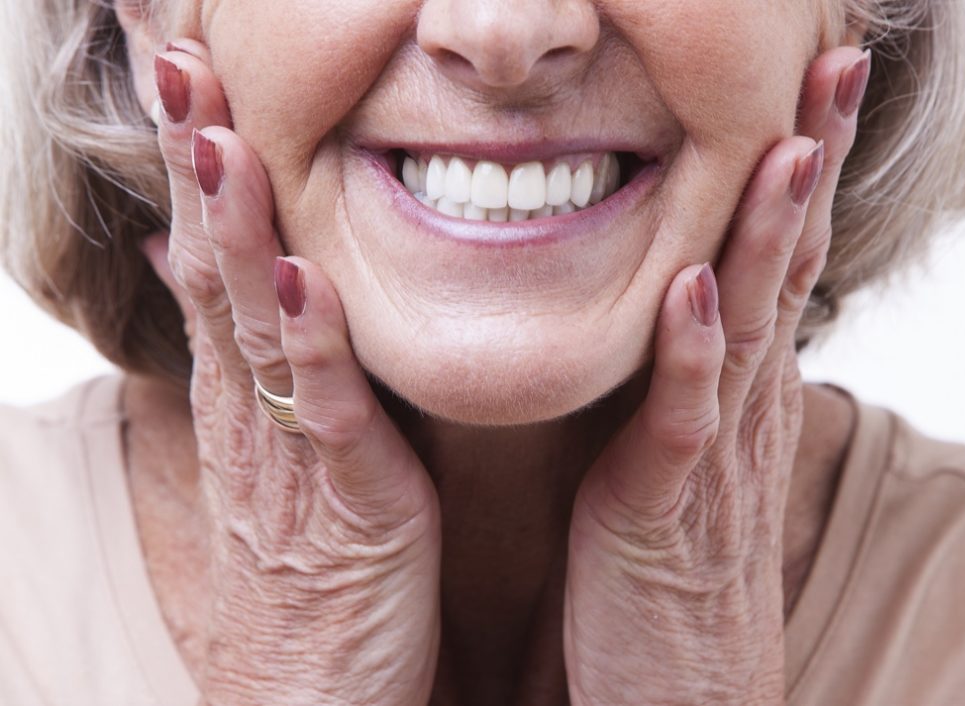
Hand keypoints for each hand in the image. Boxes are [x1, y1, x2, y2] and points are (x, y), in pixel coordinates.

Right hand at [149, 40, 440, 705]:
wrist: (307, 692)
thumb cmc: (306, 564)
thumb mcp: (275, 446)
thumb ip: (256, 358)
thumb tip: (209, 271)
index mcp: (245, 388)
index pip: (209, 253)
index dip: (197, 159)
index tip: (186, 69)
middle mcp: (251, 406)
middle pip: (212, 264)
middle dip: (196, 160)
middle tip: (176, 57)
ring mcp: (288, 451)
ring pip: (250, 322)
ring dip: (232, 227)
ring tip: (216, 134)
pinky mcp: (342, 501)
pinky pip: (322, 412)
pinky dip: (308, 343)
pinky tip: (297, 278)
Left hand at [564, 47, 870, 704]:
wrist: (681, 694)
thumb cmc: (668, 569)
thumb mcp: (681, 453)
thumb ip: (685, 380)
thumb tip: (680, 305)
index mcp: (735, 392)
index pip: (777, 260)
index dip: (797, 172)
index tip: (807, 86)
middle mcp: (739, 410)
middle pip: (786, 269)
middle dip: (810, 166)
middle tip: (834, 68)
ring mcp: (710, 458)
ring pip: (749, 327)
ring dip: (771, 236)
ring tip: (788, 146)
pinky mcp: (665, 510)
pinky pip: (682, 421)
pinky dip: (692, 354)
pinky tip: (697, 289)